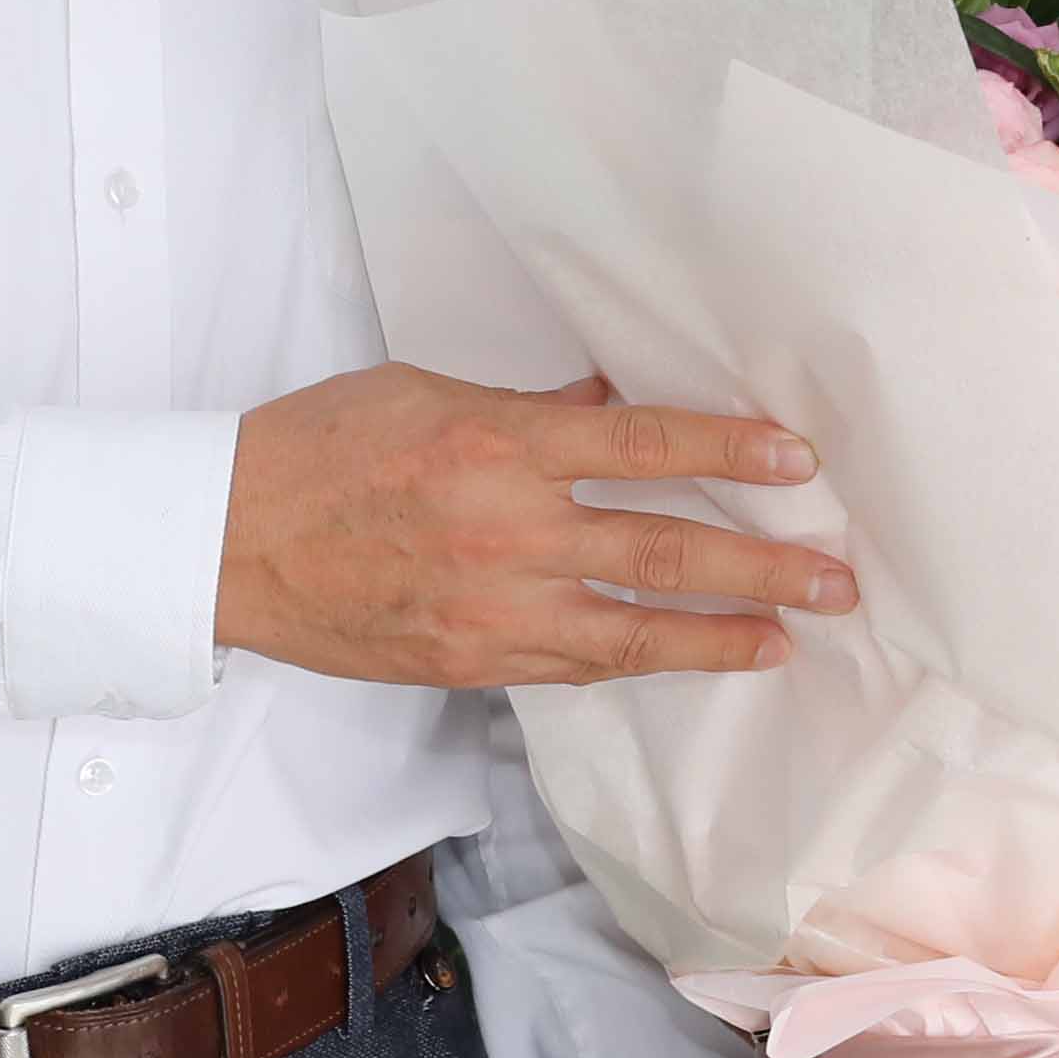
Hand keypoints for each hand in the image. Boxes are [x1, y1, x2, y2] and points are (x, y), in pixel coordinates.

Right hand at [214, 366, 844, 686]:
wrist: (222, 542)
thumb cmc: (316, 448)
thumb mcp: (423, 392)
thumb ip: (527, 410)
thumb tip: (607, 405)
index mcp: (498, 447)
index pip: (643, 445)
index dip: (730, 451)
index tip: (800, 461)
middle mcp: (507, 532)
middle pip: (663, 550)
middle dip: (762, 567)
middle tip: (836, 580)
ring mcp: (491, 609)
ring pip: (632, 631)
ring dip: (722, 636)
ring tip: (787, 638)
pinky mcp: (468, 662)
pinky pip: (575, 665)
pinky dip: (639, 660)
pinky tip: (689, 657)